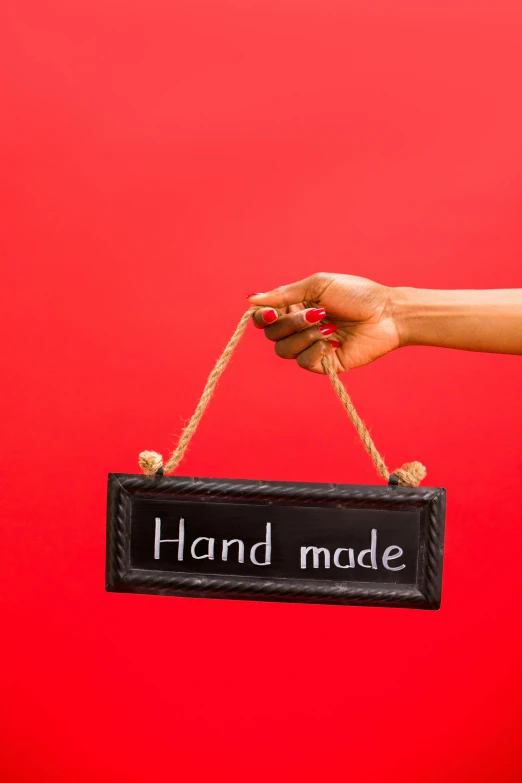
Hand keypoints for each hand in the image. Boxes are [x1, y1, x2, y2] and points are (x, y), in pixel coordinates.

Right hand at [247, 272, 398, 373]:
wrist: (387, 314)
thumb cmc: (356, 294)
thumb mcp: (318, 285)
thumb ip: (283, 294)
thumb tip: (251, 299)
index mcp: (295, 307)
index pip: (263, 318)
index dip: (261, 317)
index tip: (270, 313)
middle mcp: (299, 328)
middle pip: (272, 334)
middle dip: (291, 323)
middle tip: (318, 312)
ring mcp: (310, 347)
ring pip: (283, 350)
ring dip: (304, 336)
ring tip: (329, 326)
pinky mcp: (323, 363)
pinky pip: (303, 363)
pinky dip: (315, 350)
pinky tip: (334, 342)